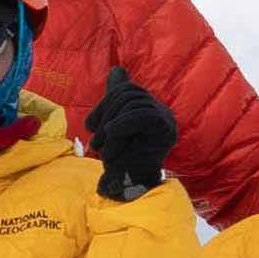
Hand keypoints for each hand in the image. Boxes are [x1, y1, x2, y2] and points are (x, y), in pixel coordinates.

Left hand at [87, 68, 178, 204]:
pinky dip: (122, 123)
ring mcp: (167, 120)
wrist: (126, 187)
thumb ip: (116, 99)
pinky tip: (112, 135)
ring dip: (111, 125)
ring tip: (104, 148)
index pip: (127, 88)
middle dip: (105, 113)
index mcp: (150, 108)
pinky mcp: (166, 131)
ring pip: (133, 103)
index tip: (91, 126)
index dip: (105, 103)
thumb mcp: (111, 123)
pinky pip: (142, 115)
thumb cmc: (119, 158)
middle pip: (130, 92)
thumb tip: (117, 70)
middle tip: (95, 140)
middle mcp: (162, 111)